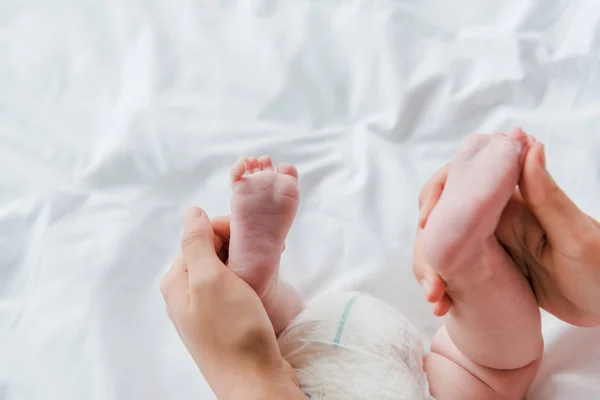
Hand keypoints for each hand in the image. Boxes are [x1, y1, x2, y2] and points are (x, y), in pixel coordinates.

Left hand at [160, 207, 300, 398]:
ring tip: (269, 264)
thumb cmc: (233, 331)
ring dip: (246, 261)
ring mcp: (205, 310)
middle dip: (238, 245)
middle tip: (267, 250)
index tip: (253, 235)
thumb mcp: (211, 279)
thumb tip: (191, 212)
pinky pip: (235, 288)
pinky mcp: (225, 322)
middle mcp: (186, 294)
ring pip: (225, 269)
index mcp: (176, 282)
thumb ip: (197, 242)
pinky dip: (250, 279)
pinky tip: (264, 283)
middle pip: (210, 252)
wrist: (255, 382)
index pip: (197, 236)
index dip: (226, 229)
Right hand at [416, 133, 599, 326]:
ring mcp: (491, 245)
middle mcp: (497, 218)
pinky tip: (443, 304)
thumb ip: (549, 195)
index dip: (437, 193)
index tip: (426, 220)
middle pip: (444, 215)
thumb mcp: (577, 235)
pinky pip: (455, 270)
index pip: (464, 179)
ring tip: (436, 299)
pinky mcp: (489, 269)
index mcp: (515, 201)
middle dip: (427, 243)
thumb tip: (528, 145)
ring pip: (444, 245)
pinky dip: (444, 285)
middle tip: (430, 280)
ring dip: (431, 268)